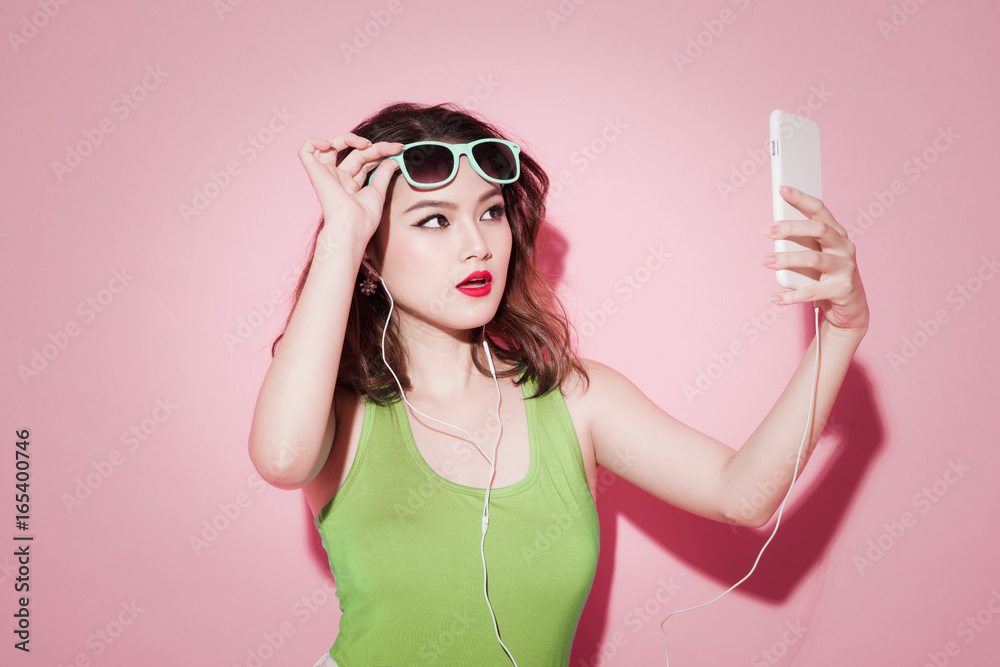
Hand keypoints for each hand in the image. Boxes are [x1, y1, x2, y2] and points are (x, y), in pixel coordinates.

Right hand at [297, 133, 402, 246]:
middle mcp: (338, 178)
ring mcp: (326, 174)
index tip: (398, 150)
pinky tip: (329, 143)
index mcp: (351, 184)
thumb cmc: (364, 217)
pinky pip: (306, 152)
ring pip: (333, 146)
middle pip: (355, 153)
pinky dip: (314, 142)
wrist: (352, 226)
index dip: (380, 152)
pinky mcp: (315, 172)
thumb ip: (383, 174)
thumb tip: (393, 158)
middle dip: (376, 147)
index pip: (365, 160)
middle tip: (394, 147)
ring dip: (351, 139)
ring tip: (366, 144)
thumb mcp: (378, 191)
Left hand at [761, 185, 868, 334]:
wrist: (849, 309)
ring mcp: (846, 268)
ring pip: (814, 259)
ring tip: (764, 261)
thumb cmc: (826, 277)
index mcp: (837, 234)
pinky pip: (813, 292)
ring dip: (786, 259)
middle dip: (791, 228)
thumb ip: (799, 243)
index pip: (820, 210)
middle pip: (819, 229)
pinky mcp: (843, 290)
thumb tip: (772, 230)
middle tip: (766, 231)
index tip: (782, 189)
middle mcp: (844, 247)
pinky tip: (775, 297)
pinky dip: (791, 296)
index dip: (801, 198)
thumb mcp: (813, 256)